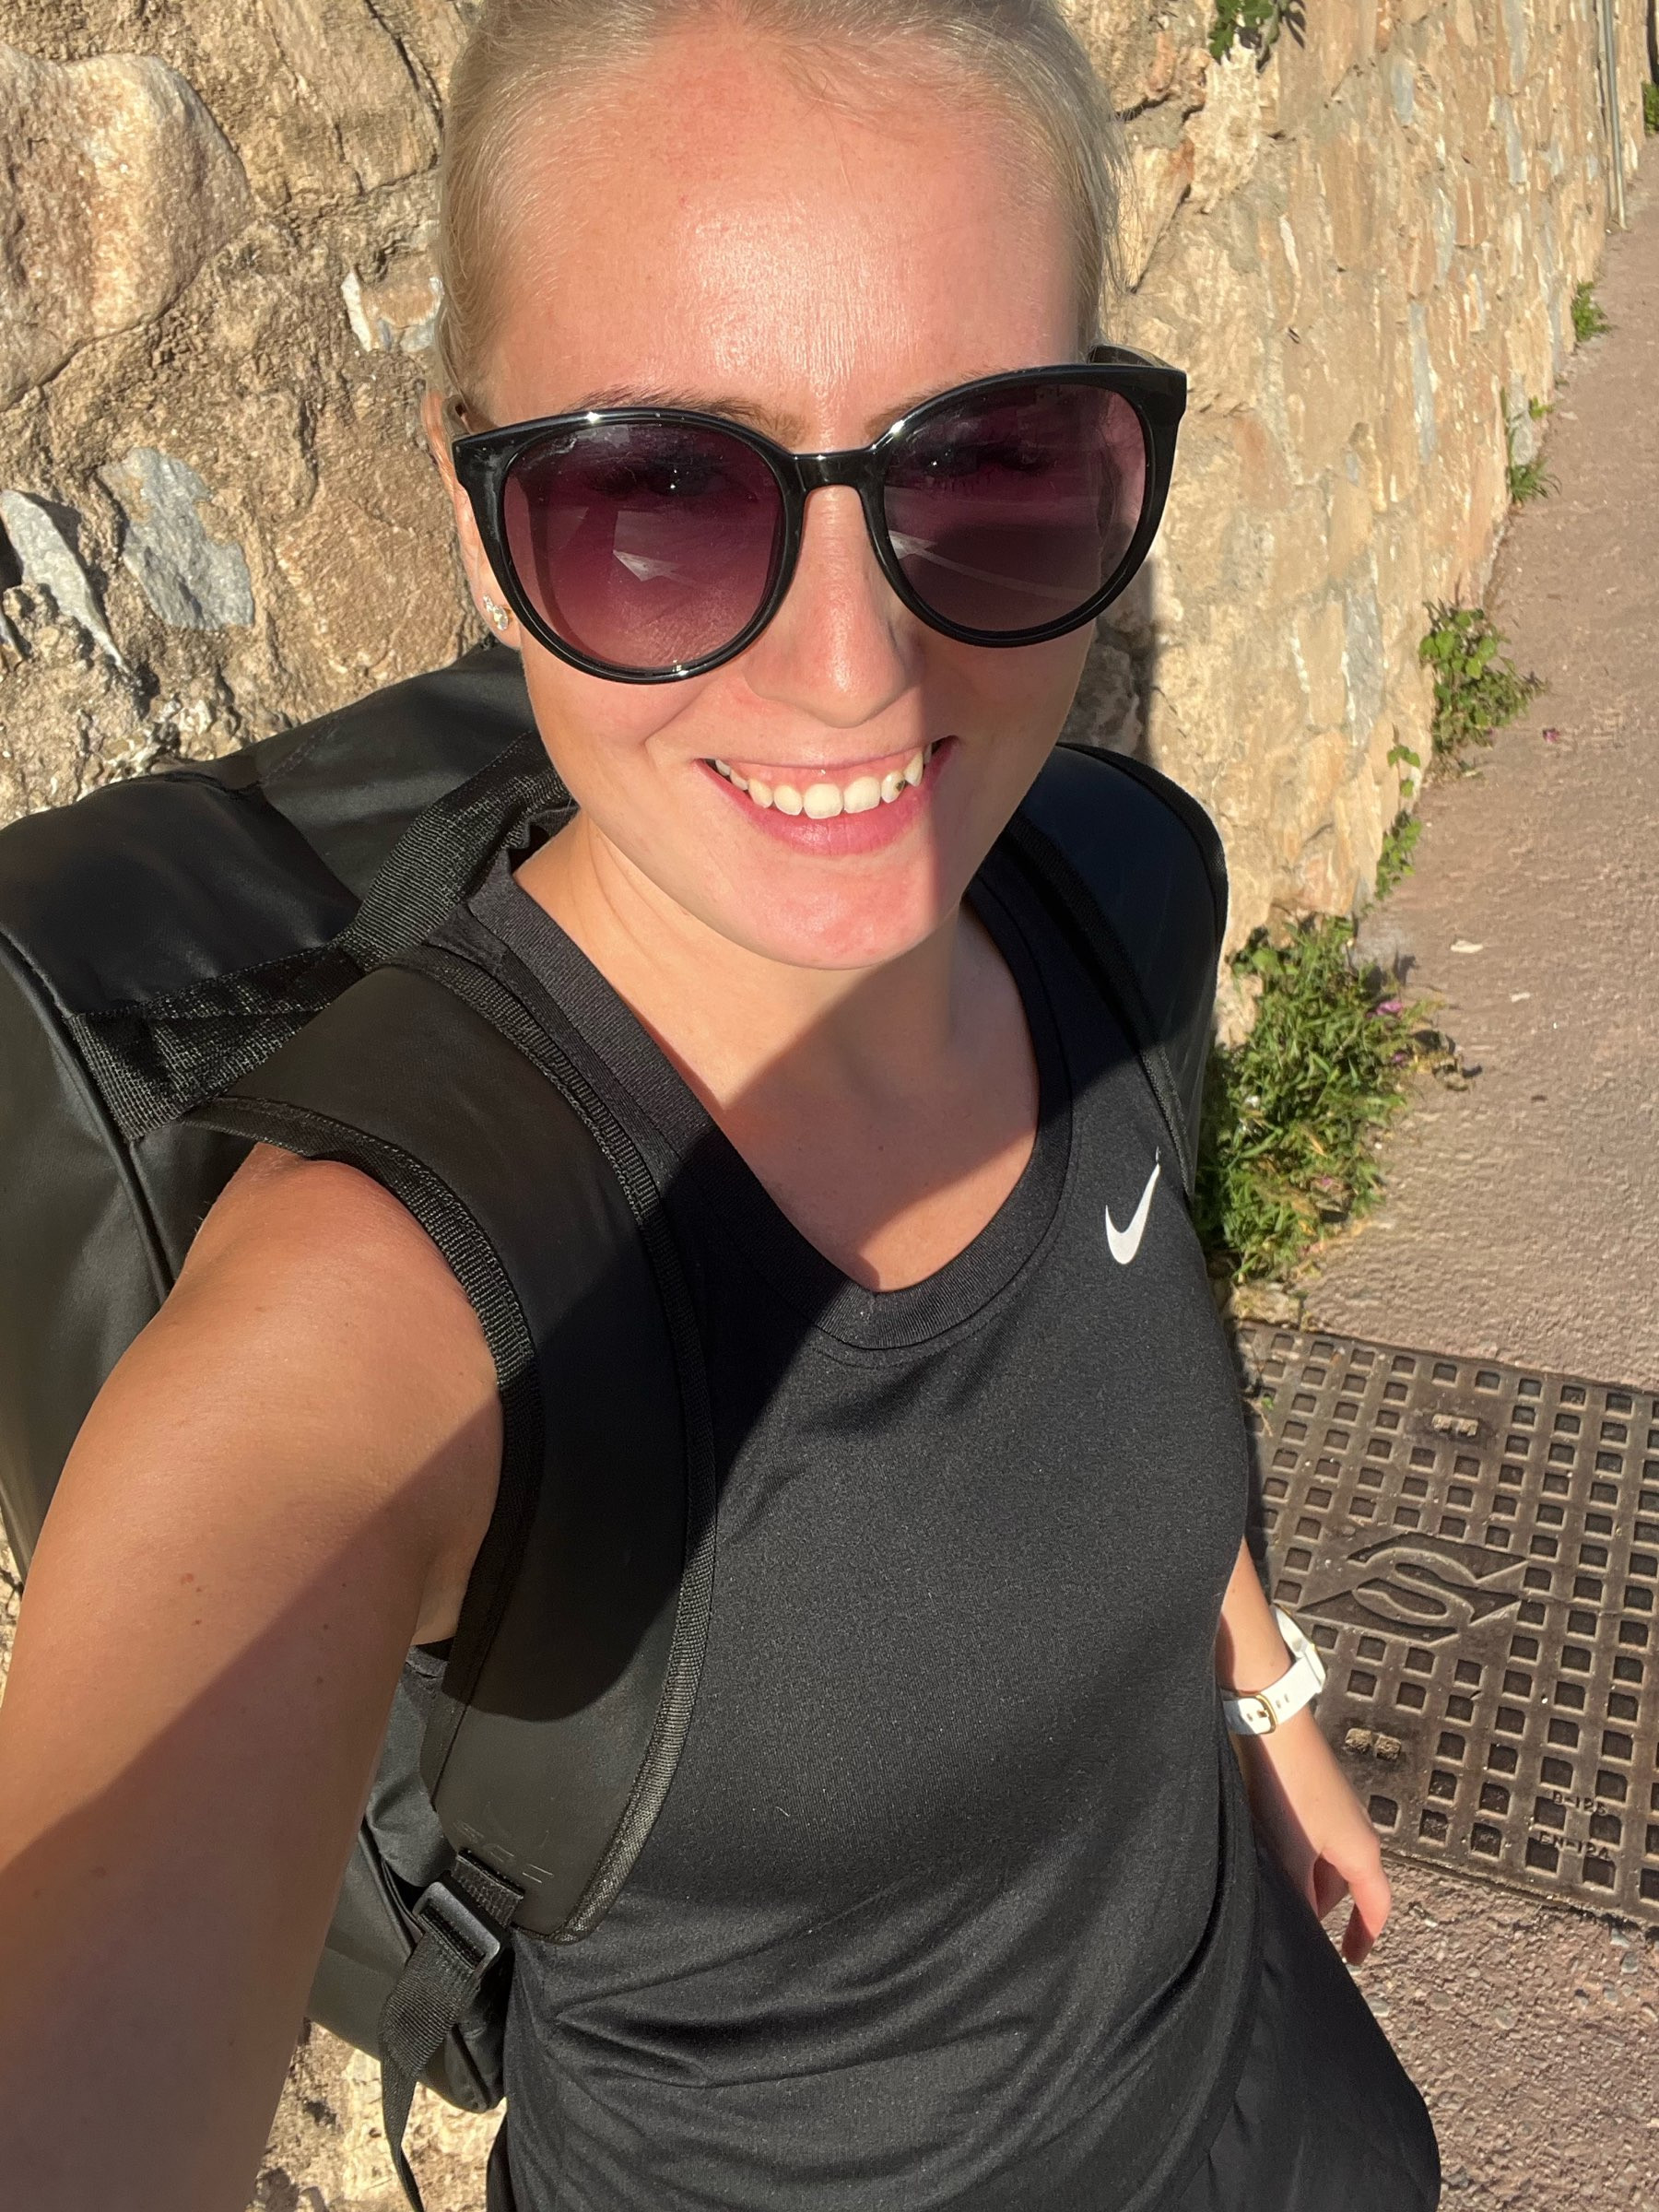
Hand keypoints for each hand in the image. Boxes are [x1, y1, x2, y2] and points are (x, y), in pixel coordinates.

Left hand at [1232, 1705, 1391, 1963]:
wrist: (1271, 1724)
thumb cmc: (1289, 1788)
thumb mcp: (1291, 1855)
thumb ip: (1299, 1897)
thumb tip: (1300, 1929)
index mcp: (1362, 1852)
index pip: (1375, 1906)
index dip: (1365, 1936)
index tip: (1351, 1960)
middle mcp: (1356, 1831)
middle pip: (1343, 1885)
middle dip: (1318, 1906)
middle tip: (1287, 1922)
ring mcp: (1335, 1810)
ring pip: (1321, 1862)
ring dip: (1302, 1878)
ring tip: (1269, 1884)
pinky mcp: (1313, 1794)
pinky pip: (1309, 1838)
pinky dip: (1293, 1854)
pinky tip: (1264, 1852)